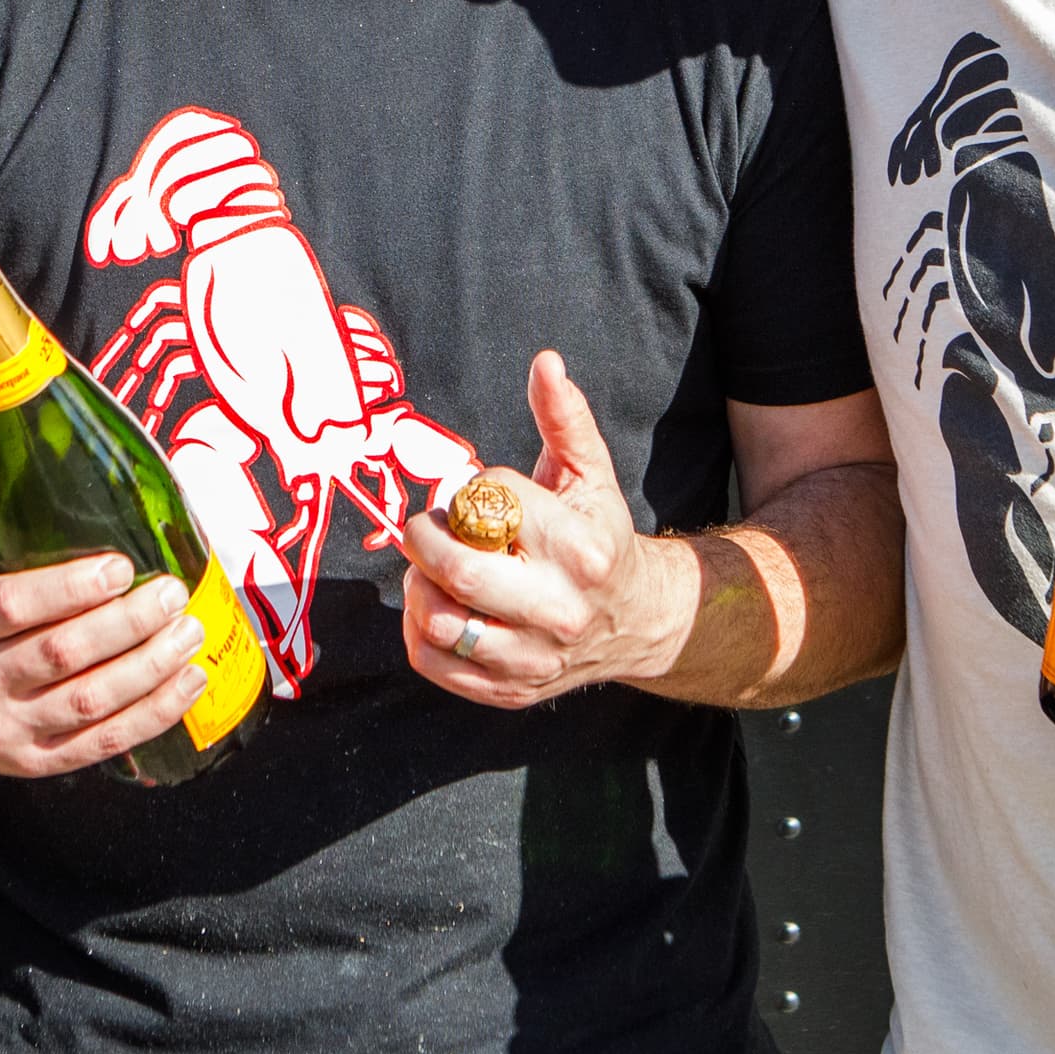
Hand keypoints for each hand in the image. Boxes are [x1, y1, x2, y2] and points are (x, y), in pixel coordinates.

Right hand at [0, 545, 206, 775]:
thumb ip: (12, 531)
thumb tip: (61, 456)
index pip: (11, 605)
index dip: (69, 587)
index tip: (119, 566)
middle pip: (60, 654)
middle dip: (126, 623)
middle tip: (170, 593)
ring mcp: (7, 729)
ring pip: (88, 702)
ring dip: (150, 666)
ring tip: (188, 631)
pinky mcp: (36, 762)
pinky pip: (104, 743)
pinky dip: (155, 713)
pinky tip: (188, 681)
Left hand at [398, 351, 695, 709]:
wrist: (637, 620)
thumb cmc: (601, 536)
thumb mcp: (590, 474)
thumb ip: (564, 418)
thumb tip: (545, 363)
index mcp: (580, 548)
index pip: (493, 504)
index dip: (470, 489)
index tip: (473, 492)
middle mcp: (560, 609)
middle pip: (459, 572)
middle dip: (425, 538)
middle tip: (426, 526)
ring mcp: (535, 657)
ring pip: (441, 624)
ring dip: (417, 587)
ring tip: (431, 569)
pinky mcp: (511, 690)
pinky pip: (436, 664)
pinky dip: (417, 632)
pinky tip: (434, 605)